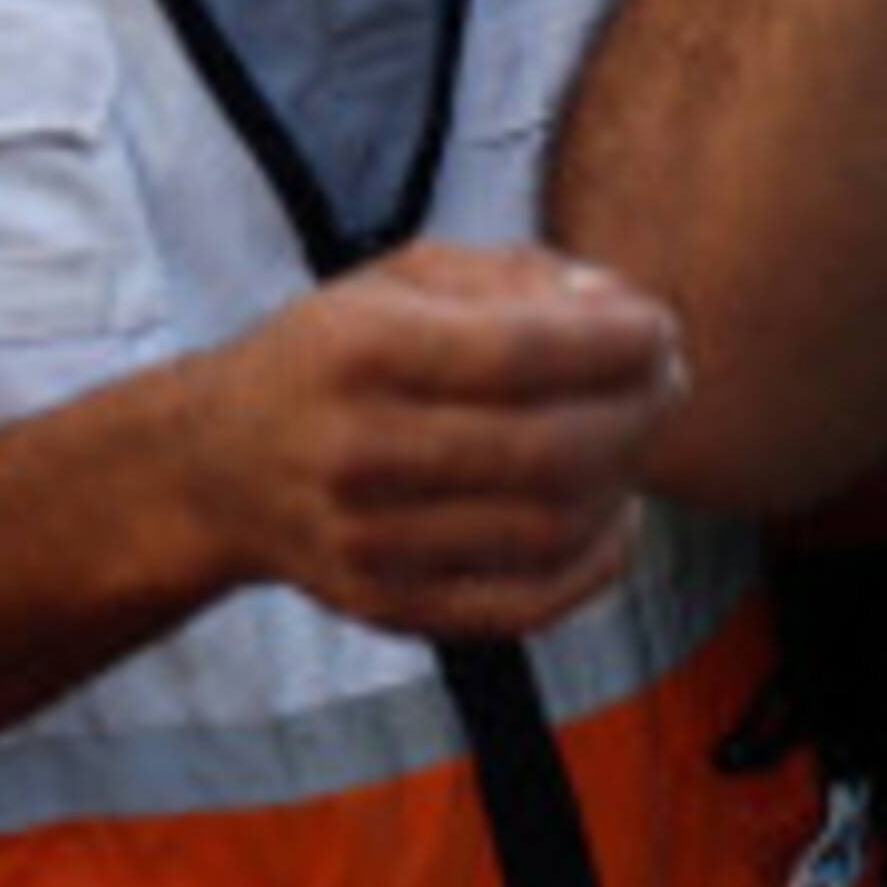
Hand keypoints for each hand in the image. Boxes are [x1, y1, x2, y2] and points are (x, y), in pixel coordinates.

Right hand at [195, 241, 684, 639]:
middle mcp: (358, 451)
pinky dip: (597, 563)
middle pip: (547, 450)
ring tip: (636, 437)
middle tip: (668, 380)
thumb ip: (514, 278)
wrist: (217, 467)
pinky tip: (612, 513)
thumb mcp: (399, 280)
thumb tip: (622, 308)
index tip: (660, 327)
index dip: (614, 343)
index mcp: (358, 350)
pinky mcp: (390, 608)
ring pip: (549, 529)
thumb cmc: (332, 356)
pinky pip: (528, 603)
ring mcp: (371, 543)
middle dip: (637, 411)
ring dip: (625, 480)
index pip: (519, 353)